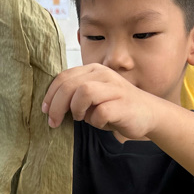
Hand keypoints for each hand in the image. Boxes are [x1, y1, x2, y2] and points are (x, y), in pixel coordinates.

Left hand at [42, 64, 159, 139]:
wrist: (148, 113)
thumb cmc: (115, 107)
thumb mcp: (92, 97)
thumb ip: (74, 95)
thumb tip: (49, 106)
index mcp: (92, 70)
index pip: (63, 77)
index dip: (50, 95)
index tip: (45, 110)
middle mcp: (103, 75)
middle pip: (69, 85)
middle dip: (57, 106)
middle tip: (54, 122)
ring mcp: (114, 88)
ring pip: (84, 92)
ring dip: (77, 109)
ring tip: (82, 118)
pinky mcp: (123, 104)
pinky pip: (101, 112)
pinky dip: (96, 121)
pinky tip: (100, 123)